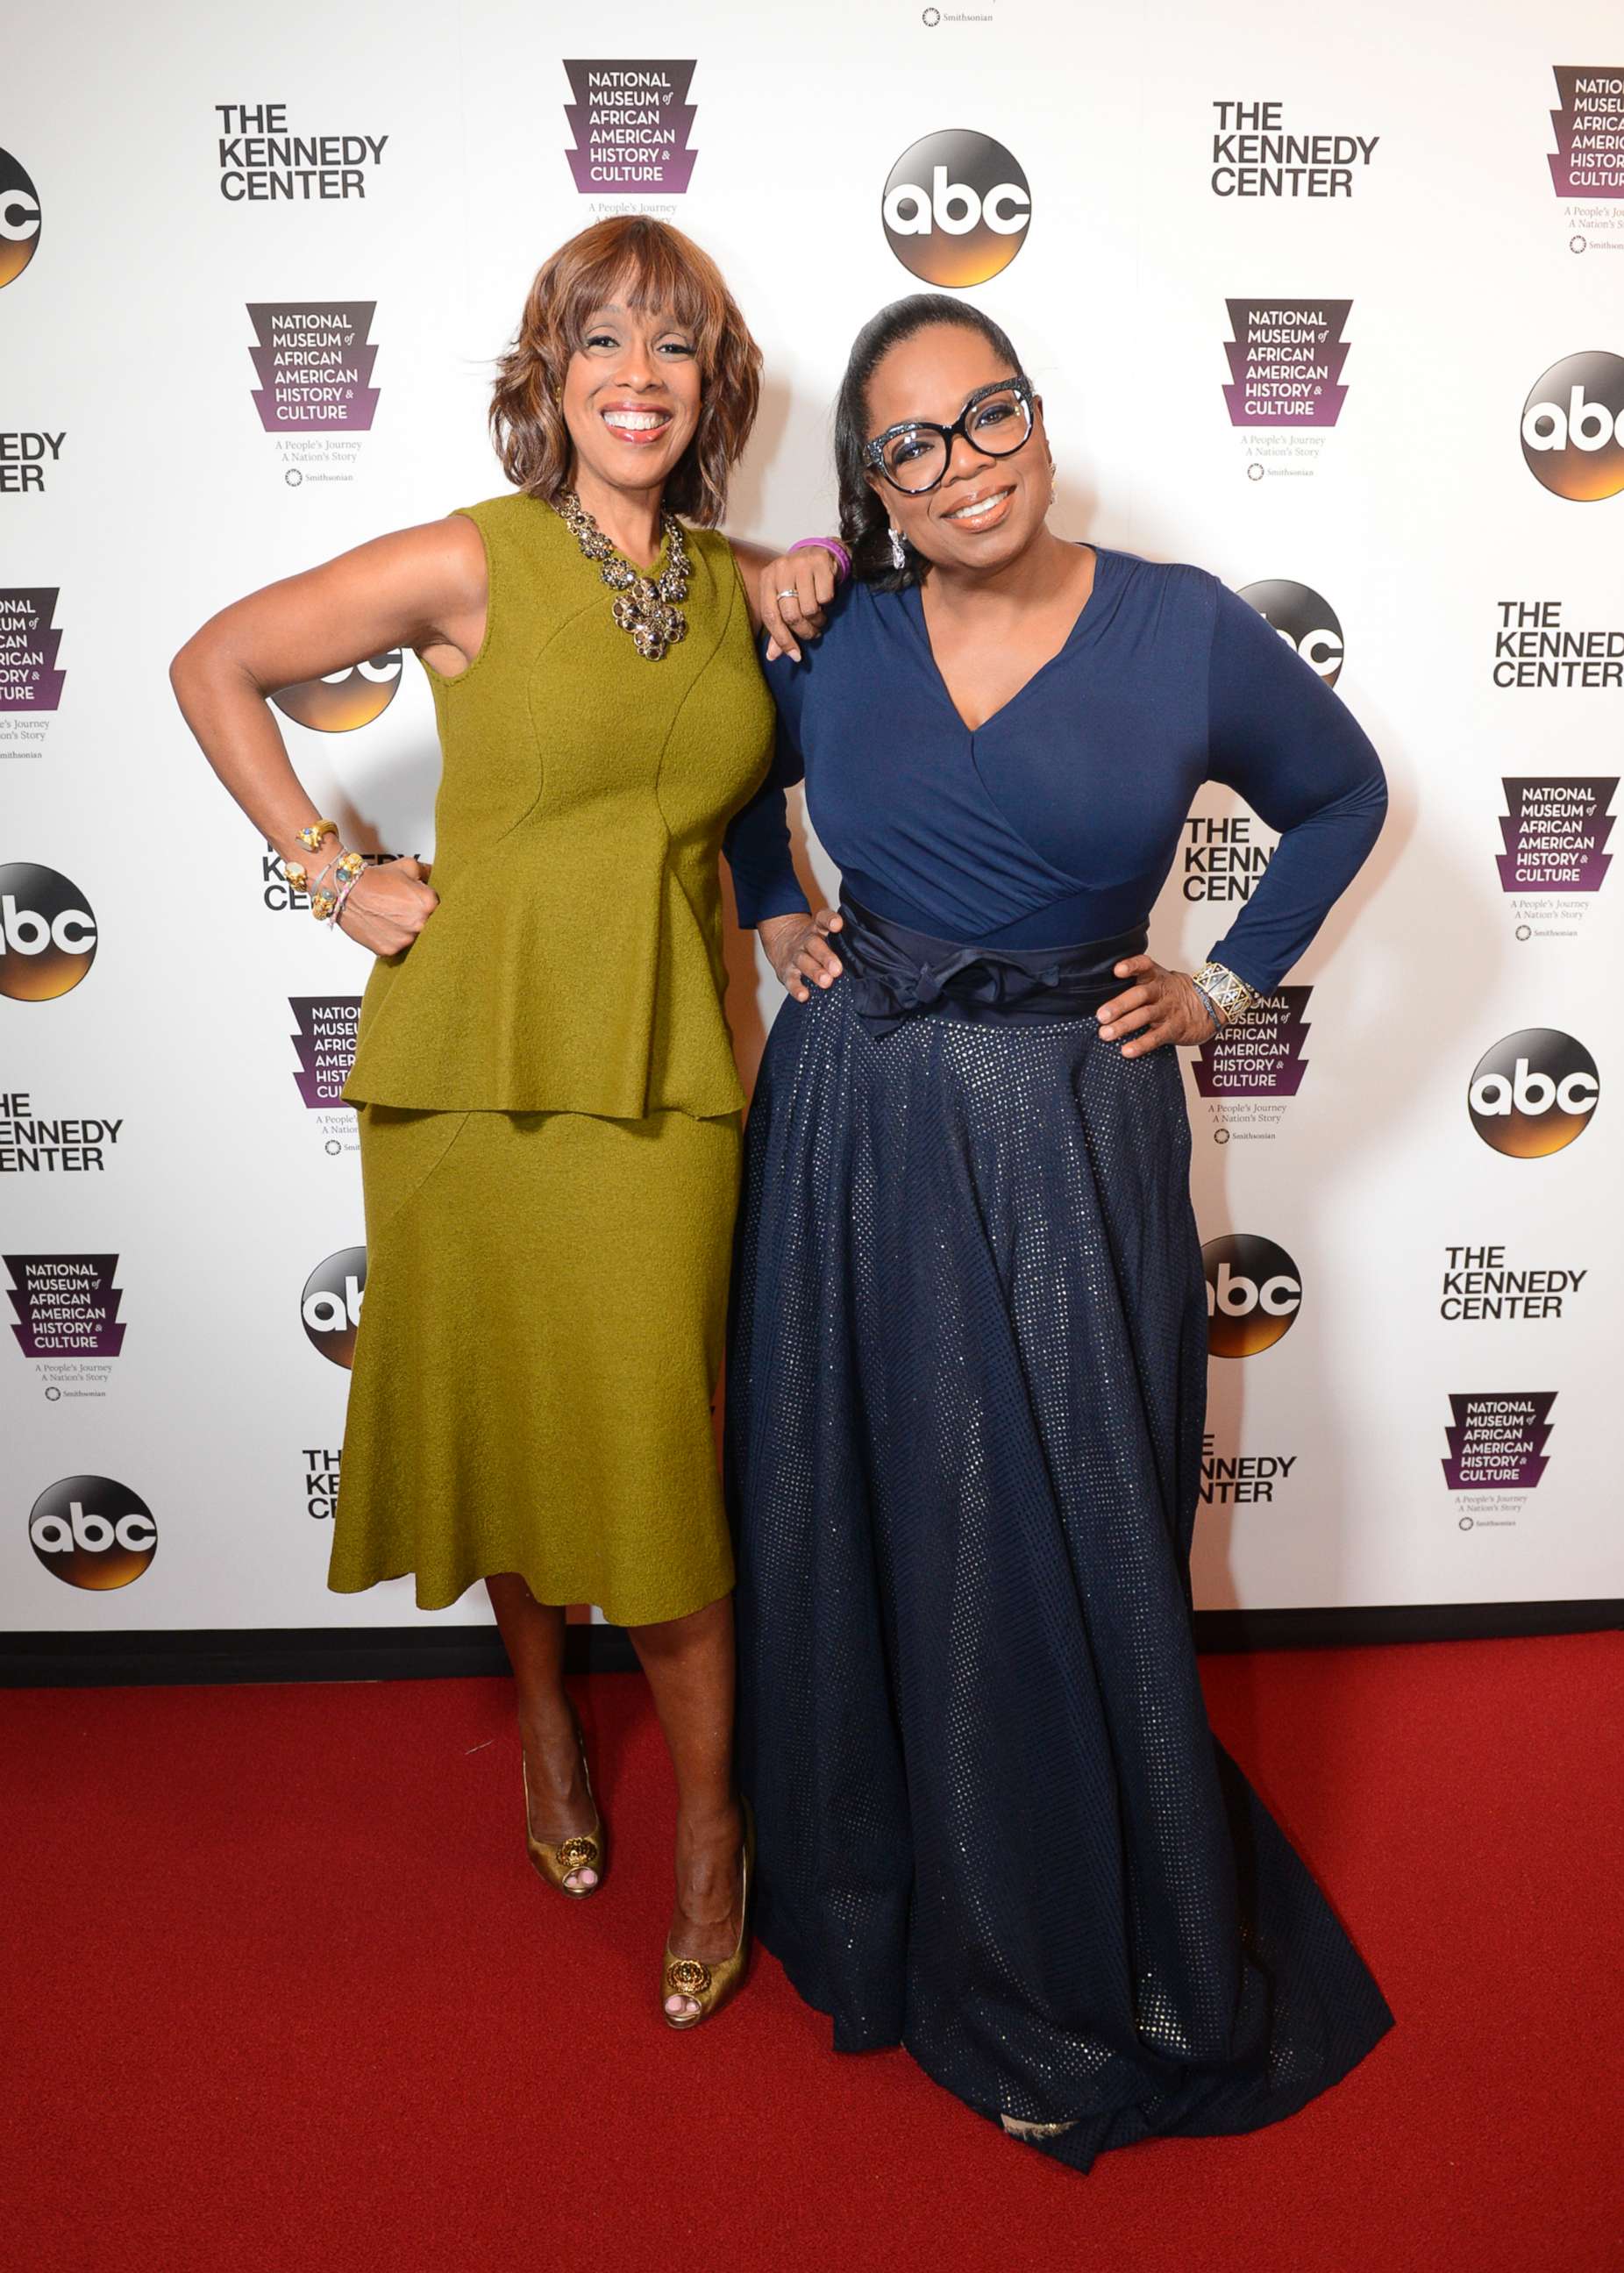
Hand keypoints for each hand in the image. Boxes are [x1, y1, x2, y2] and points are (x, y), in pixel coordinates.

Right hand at [333, 855, 438, 956]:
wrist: (347, 890)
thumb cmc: (376, 878)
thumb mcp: (408, 866)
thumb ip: (429, 872)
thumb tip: (439, 877)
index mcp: (428, 904)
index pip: (442, 911)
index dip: (430, 907)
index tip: (421, 905)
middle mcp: (419, 924)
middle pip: (430, 928)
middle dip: (420, 920)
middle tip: (405, 911)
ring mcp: (404, 940)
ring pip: (414, 940)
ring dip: (407, 932)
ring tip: (392, 918)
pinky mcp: (389, 950)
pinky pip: (397, 948)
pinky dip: (392, 939)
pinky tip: (384, 926)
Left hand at [759, 547, 839, 662]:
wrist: (819, 552)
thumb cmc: (799, 581)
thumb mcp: (783, 599)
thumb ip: (778, 627)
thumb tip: (772, 656)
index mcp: (767, 578)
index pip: (770, 616)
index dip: (782, 639)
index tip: (795, 655)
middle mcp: (780, 569)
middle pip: (791, 615)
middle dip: (804, 631)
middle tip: (812, 633)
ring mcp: (800, 563)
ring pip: (810, 609)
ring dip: (817, 620)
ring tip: (819, 617)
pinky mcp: (820, 562)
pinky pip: (825, 597)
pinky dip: (827, 604)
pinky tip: (825, 599)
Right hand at [759, 908, 843, 1001]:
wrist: (781, 940)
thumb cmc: (815, 942)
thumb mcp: (825, 932)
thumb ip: (843, 939)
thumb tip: (874, 952)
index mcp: (817, 928)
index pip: (822, 919)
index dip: (829, 920)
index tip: (838, 925)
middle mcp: (806, 940)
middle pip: (814, 945)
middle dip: (826, 957)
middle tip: (837, 969)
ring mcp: (795, 956)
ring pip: (803, 962)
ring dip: (814, 972)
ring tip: (826, 982)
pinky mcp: (786, 971)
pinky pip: (791, 980)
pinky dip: (797, 989)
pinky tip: (805, 996)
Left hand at [1095, 954, 1215, 1055]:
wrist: (1209, 1005)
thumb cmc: (1173, 993)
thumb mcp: (1158, 980)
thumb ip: (1135, 982)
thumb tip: (1098, 991)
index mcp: (1155, 976)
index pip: (1144, 965)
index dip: (1132, 966)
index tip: (1118, 971)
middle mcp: (1161, 991)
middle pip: (1140, 995)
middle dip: (1119, 1005)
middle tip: (1101, 1015)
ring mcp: (1168, 1010)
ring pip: (1145, 1016)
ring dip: (1124, 1025)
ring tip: (1106, 1034)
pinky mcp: (1174, 1029)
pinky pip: (1156, 1037)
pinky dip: (1141, 1045)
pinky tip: (1127, 1050)